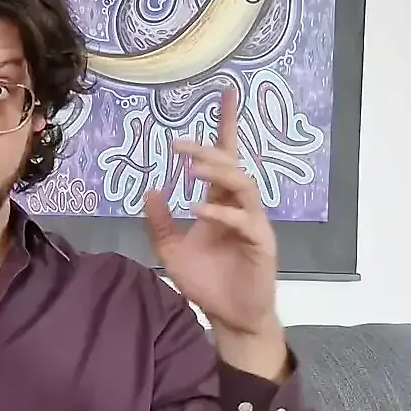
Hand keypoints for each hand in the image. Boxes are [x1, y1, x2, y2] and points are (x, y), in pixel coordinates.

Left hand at [143, 87, 281, 339]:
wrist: (229, 317)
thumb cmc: (206, 282)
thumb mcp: (171, 250)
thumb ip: (159, 222)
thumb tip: (149, 189)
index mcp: (220, 203)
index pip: (224, 158)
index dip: (225, 126)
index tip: (225, 94)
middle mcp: (240, 207)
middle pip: (231, 167)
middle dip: (209, 150)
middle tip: (178, 144)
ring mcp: (253, 223)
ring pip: (243, 186)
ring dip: (217, 174)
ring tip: (189, 168)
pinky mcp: (261, 244)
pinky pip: (245, 221)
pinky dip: (222, 212)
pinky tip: (199, 208)